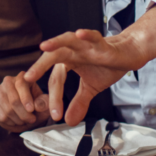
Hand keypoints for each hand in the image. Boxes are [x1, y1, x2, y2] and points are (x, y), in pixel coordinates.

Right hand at [0, 72, 51, 131]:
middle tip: (32, 120)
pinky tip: (15, 121)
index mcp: (22, 77)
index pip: (21, 85)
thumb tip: (37, 105)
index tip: (31, 110)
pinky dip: (10, 122)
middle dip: (24, 114)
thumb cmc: (36, 104)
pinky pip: (0, 116)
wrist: (25, 110)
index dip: (26, 98)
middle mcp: (7, 81)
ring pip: (7, 110)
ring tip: (24, 120)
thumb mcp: (44, 102)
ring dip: (18, 120)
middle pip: (14, 100)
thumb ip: (43, 102)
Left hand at [23, 29, 149, 125]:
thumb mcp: (90, 88)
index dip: (54, 98)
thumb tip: (69, 122)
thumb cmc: (107, 66)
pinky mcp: (101, 43)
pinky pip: (93, 37)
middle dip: (40, 66)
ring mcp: (86, 45)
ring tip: (44, 46)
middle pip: (53, 57)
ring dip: (56, 43)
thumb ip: (78, 102)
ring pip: (67, 41)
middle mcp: (73, 51)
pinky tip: (79, 34)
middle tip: (27, 78)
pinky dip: (86, 35)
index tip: (55, 116)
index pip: (56, 80)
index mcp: (68, 62)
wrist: (128, 54)